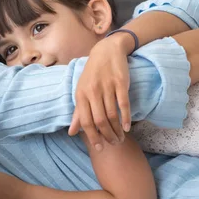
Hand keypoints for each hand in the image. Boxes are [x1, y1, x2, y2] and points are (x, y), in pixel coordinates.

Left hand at [68, 33, 132, 148]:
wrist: (106, 51)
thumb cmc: (92, 74)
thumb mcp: (82, 91)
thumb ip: (78, 112)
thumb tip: (71, 132)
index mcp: (81, 94)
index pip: (86, 121)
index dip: (93, 137)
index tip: (100, 148)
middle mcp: (93, 91)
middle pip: (100, 120)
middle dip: (107, 136)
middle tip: (114, 143)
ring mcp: (107, 86)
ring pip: (112, 115)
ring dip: (117, 130)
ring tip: (121, 137)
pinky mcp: (120, 82)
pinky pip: (123, 104)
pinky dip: (126, 118)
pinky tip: (127, 127)